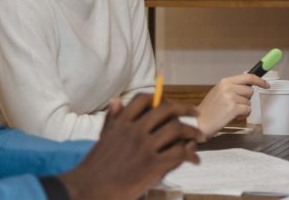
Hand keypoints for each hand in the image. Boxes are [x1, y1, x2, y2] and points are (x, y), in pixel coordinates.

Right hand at [60, 94, 202, 198]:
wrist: (88, 189)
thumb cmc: (96, 166)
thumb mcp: (103, 138)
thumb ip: (112, 119)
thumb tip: (117, 100)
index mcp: (121, 123)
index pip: (143, 100)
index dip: (161, 98)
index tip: (172, 103)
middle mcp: (134, 130)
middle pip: (167, 110)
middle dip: (185, 109)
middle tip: (196, 113)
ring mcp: (144, 146)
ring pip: (177, 129)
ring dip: (193, 132)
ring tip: (200, 137)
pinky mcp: (152, 164)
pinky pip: (179, 152)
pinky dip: (191, 155)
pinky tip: (194, 160)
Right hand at [197, 73, 268, 135]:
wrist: (200, 122)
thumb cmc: (209, 110)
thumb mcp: (219, 92)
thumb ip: (232, 87)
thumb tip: (248, 85)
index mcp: (225, 82)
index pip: (248, 77)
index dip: (259, 80)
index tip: (266, 84)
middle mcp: (228, 87)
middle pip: (250, 91)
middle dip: (246, 99)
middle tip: (234, 105)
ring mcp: (231, 97)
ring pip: (249, 102)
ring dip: (243, 108)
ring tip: (230, 111)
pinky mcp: (233, 108)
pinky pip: (248, 110)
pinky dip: (242, 115)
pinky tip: (232, 116)